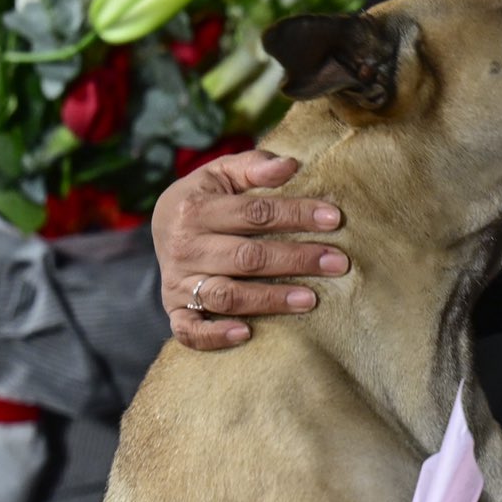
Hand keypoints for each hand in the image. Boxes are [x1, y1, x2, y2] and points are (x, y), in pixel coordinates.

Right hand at [151, 149, 349, 349]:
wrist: (162, 228)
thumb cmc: (205, 198)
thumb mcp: (221, 174)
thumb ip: (253, 167)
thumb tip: (290, 165)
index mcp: (195, 209)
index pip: (254, 213)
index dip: (296, 214)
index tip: (334, 218)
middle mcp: (185, 248)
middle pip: (247, 257)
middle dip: (296, 259)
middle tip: (338, 263)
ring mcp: (179, 283)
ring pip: (227, 295)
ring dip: (270, 299)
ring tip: (311, 299)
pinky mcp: (176, 311)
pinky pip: (190, 330)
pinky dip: (215, 336)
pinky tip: (247, 333)